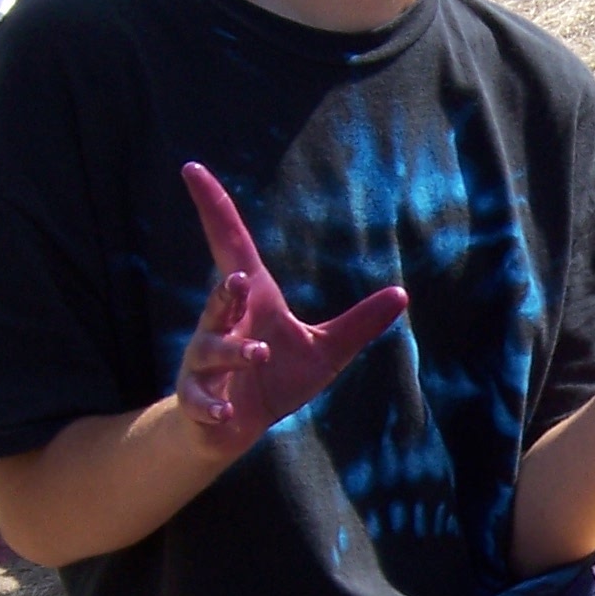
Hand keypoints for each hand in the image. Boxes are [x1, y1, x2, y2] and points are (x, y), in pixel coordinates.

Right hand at [175, 161, 407, 455]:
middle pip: (220, 297)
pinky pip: (199, 398)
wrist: (233, 427)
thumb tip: (402, 293)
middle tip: (239, 280)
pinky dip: (211, 403)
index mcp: (252, 302)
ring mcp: (206, 362)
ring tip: (259, 353)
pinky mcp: (198, 398)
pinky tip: (226, 411)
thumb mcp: (325, 351)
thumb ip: (359, 324)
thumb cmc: (276, 379)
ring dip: (233, 351)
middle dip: (226, 290)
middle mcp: (223, 325)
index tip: (192, 168)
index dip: (213, 207)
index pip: (229, 245)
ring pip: (211, 348)